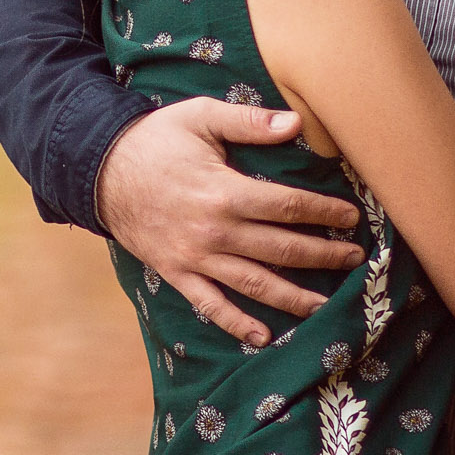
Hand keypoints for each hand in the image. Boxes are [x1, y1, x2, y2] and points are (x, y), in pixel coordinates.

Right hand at [96, 98, 363, 346]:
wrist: (99, 171)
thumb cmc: (155, 139)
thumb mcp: (200, 117)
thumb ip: (248, 122)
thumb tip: (295, 123)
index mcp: (225, 192)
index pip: (289, 207)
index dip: (325, 213)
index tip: (352, 217)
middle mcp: (215, 232)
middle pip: (281, 249)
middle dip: (324, 256)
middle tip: (355, 259)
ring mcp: (196, 258)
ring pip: (255, 284)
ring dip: (295, 297)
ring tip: (326, 305)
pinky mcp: (177, 273)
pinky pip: (211, 305)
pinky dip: (237, 324)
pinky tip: (264, 337)